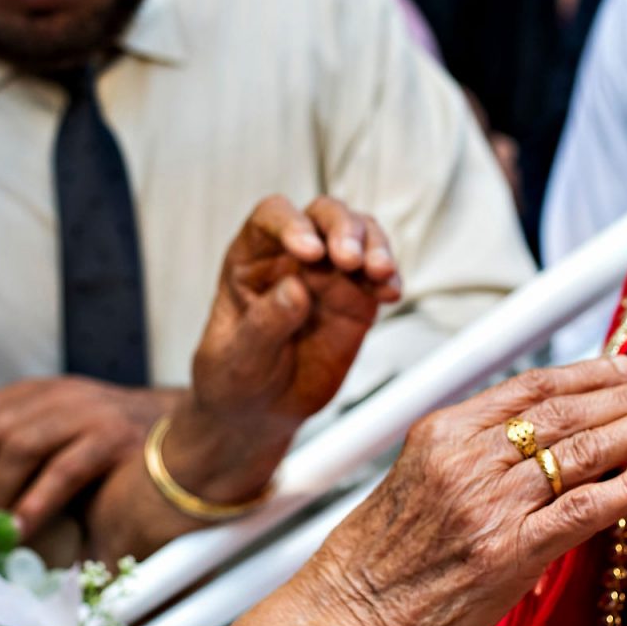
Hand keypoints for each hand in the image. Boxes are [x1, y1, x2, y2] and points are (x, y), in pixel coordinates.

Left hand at [0, 377, 179, 536]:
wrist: (190, 441)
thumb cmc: (112, 452)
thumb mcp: (48, 436)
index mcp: (35, 394)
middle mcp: (57, 396)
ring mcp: (87, 413)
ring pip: (18, 445)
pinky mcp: (114, 439)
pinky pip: (63, 469)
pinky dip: (36, 501)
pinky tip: (23, 529)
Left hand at [188, 194, 400, 429]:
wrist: (261, 410)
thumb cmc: (236, 376)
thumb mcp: (238, 357)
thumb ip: (263, 323)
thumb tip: (295, 289)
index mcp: (252, 257)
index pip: (272, 217)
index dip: (291, 224)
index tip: (309, 251)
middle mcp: (294, 255)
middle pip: (323, 215)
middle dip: (342, 228)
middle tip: (350, 259)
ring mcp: (329, 275)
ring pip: (360, 235)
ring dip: (374, 246)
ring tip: (379, 273)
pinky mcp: (357, 300)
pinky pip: (379, 278)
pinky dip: (389, 280)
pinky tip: (390, 294)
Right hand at [291, 357, 626, 625]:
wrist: (349, 617)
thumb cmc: (379, 560)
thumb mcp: (416, 482)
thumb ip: (473, 457)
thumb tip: (543, 447)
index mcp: (443, 431)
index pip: (530, 387)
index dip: (587, 374)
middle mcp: (469, 458)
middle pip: (567, 413)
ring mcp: (492, 504)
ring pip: (584, 451)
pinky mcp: (511, 551)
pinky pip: (587, 509)